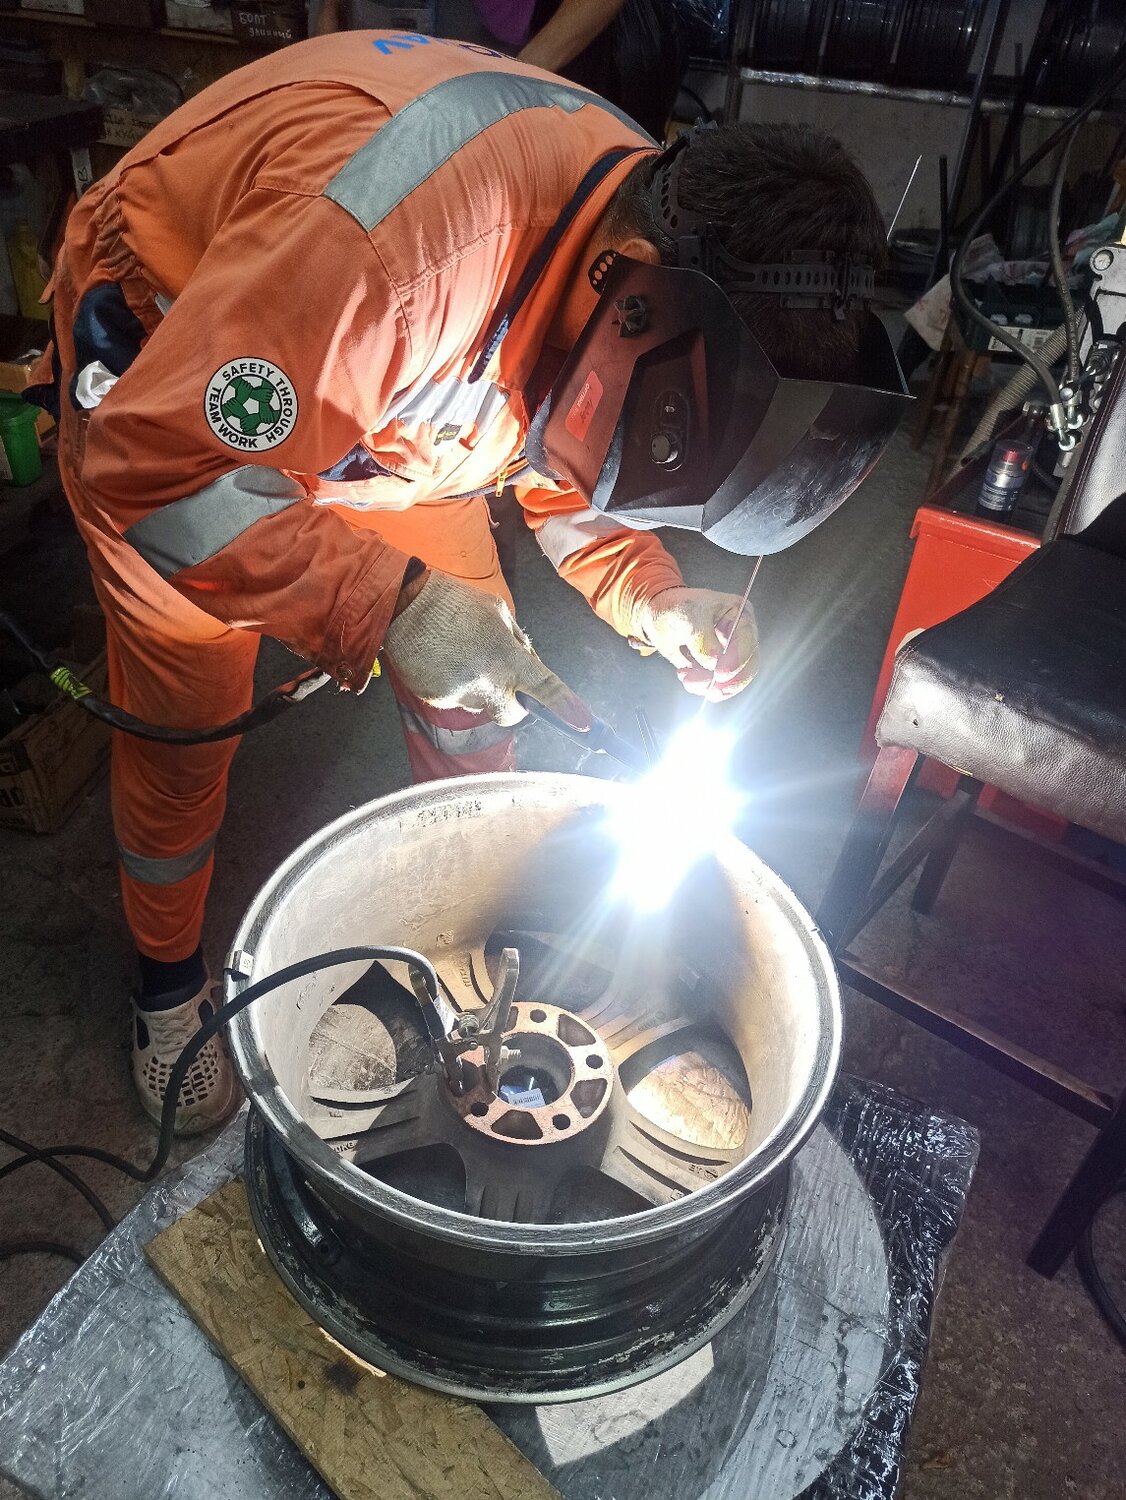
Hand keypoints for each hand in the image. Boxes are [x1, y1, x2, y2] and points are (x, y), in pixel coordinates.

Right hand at [383, 571, 590, 728]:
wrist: (403, 605)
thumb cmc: (454, 603)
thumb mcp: (499, 613)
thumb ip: (519, 645)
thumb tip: (532, 666)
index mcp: (506, 656)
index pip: (543, 687)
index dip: (565, 707)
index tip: (583, 722)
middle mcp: (485, 682)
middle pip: (511, 715)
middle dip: (513, 703)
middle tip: (502, 680)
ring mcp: (459, 694)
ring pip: (481, 705)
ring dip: (480, 689)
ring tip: (460, 656)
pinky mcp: (436, 700)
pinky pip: (456, 700)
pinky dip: (454, 686)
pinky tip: (443, 661)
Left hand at [633, 587, 758, 700]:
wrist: (659, 616)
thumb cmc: (676, 608)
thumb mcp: (686, 617)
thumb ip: (701, 638)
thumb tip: (713, 662)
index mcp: (740, 615)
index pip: (748, 641)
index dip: (737, 660)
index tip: (719, 673)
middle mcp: (740, 636)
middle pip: (748, 666)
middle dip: (727, 680)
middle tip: (709, 689)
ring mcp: (731, 654)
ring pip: (732, 680)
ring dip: (710, 686)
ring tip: (687, 679)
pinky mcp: (718, 669)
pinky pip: (716, 685)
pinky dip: (702, 687)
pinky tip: (685, 675)